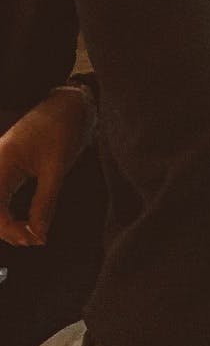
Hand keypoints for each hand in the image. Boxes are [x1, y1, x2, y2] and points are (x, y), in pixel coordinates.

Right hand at [0, 86, 91, 246]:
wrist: (67, 105)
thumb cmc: (62, 128)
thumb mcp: (57, 167)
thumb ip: (46, 202)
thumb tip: (39, 235)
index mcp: (1, 163)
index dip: (10, 229)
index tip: (34, 240)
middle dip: (7, 230)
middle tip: (35, 241)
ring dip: (7, 225)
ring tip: (32, 236)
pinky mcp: (7, 172)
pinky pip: (0, 200)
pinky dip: (10, 216)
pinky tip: (27, 224)